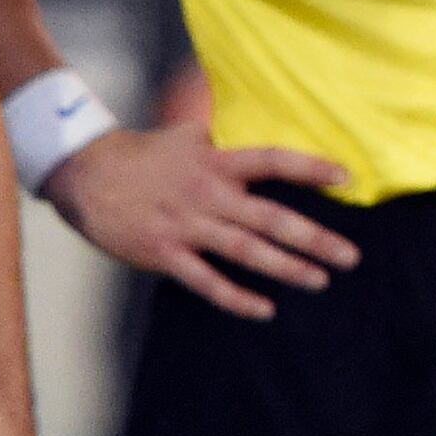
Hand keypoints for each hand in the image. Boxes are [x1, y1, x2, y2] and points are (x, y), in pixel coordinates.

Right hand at [46, 121, 358, 320]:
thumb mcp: (187, 136)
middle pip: (270, 217)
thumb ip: (223, 139)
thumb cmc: (143, 155)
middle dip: (314, 238)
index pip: (272, 162)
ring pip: (245, 251)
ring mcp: (186, 226)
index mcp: (216, 163)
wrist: (85, 173)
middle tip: (350, 256)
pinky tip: (265, 309)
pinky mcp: (164, 253)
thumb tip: (253, 126)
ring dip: (286, 268)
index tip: (346, 179)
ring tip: (320, 280)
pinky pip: (206, 281)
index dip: (309, 169)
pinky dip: (236, 298)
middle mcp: (207, 194)